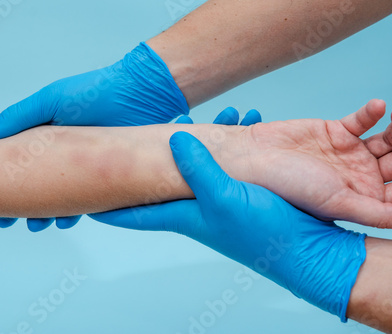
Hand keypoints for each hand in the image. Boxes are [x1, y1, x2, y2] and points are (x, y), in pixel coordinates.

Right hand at [0, 42, 186, 230]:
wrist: (142, 95)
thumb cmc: (97, 91)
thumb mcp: (51, 100)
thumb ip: (19, 118)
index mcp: (49, 135)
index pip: (21, 164)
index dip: (6, 182)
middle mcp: (67, 152)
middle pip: (41, 184)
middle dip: (26, 205)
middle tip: (13, 221)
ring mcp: (88, 165)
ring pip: (64, 195)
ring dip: (50, 211)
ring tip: (39, 224)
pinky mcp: (110, 174)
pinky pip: (91, 198)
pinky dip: (78, 210)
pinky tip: (68, 217)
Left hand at [0, 107, 261, 231]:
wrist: (310, 250)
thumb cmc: (266, 234)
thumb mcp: (226, 199)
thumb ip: (197, 169)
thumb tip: (172, 138)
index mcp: (184, 214)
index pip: (133, 211)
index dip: (105, 202)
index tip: (81, 191)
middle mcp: (196, 206)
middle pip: (162, 177)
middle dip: (158, 150)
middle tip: (155, 125)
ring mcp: (220, 198)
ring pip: (199, 161)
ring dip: (205, 136)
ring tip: (221, 115)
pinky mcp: (243, 191)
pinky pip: (229, 159)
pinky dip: (234, 140)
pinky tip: (245, 125)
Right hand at [246, 99, 391, 231]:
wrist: (253, 159)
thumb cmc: (287, 187)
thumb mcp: (338, 203)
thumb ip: (380, 214)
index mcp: (364, 200)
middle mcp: (361, 178)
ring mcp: (350, 153)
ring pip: (391, 138)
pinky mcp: (337, 131)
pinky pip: (364, 120)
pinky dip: (374, 112)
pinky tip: (377, 107)